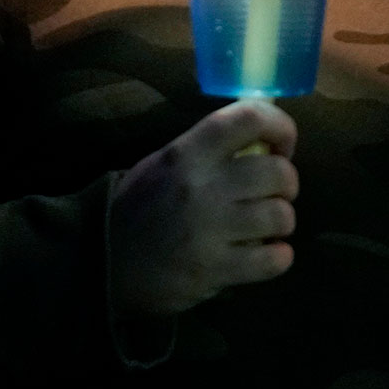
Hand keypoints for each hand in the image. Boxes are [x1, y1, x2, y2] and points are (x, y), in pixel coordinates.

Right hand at [109, 100, 298, 316]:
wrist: (101, 260)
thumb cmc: (138, 207)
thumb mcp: (164, 163)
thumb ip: (209, 149)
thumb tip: (263, 136)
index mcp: (188, 153)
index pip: (251, 118)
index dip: (281, 126)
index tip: (282, 146)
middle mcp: (202, 187)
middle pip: (278, 172)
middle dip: (286, 183)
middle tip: (274, 192)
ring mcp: (209, 230)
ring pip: (281, 216)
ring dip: (281, 222)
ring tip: (267, 227)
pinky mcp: (214, 271)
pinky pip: (273, 260)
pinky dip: (278, 257)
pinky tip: (266, 254)